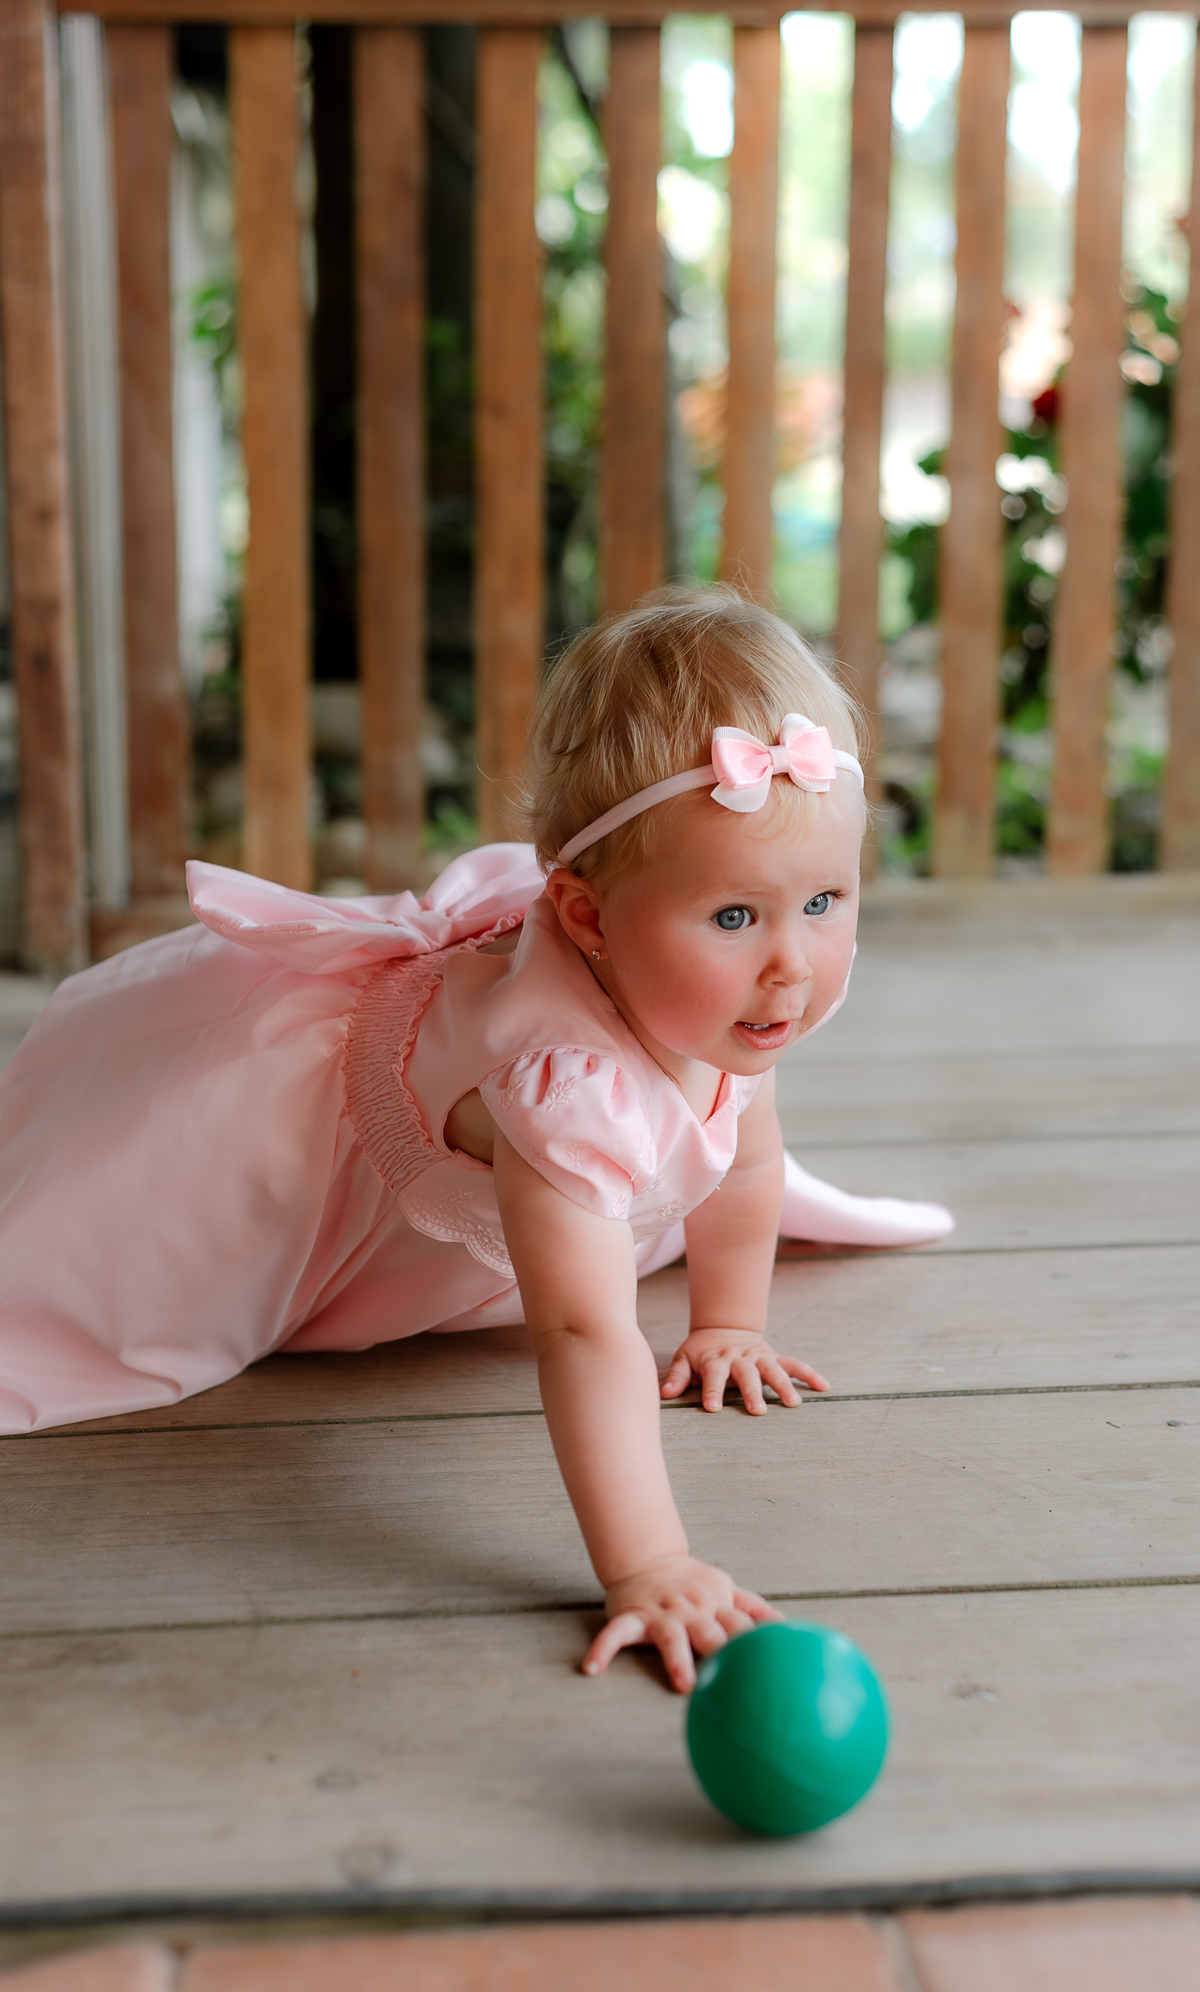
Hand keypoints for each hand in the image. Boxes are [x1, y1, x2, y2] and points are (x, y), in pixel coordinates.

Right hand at [582, 1554, 781, 1692]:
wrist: (646, 1558)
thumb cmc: (692, 1583)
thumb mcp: (725, 1589)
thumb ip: (753, 1609)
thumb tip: (788, 1626)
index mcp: (716, 1605)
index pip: (741, 1625)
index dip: (756, 1644)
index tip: (773, 1667)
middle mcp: (691, 1609)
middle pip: (710, 1632)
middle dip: (721, 1652)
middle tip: (734, 1680)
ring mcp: (661, 1613)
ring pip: (670, 1637)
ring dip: (677, 1659)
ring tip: (682, 1684)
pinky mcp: (631, 1616)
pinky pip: (616, 1634)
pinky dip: (603, 1649)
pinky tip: (592, 1668)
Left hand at [660, 1327, 827, 1413]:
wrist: (722, 1327)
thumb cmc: (700, 1351)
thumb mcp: (684, 1358)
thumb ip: (676, 1376)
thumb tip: (664, 1394)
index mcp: (716, 1359)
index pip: (713, 1374)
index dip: (711, 1390)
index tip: (712, 1408)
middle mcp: (739, 1358)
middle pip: (746, 1374)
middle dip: (752, 1391)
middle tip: (758, 1410)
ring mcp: (759, 1357)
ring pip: (773, 1369)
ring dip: (783, 1385)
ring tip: (794, 1404)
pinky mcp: (774, 1357)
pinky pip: (794, 1364)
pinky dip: (809, 1374)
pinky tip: (823, 1386)